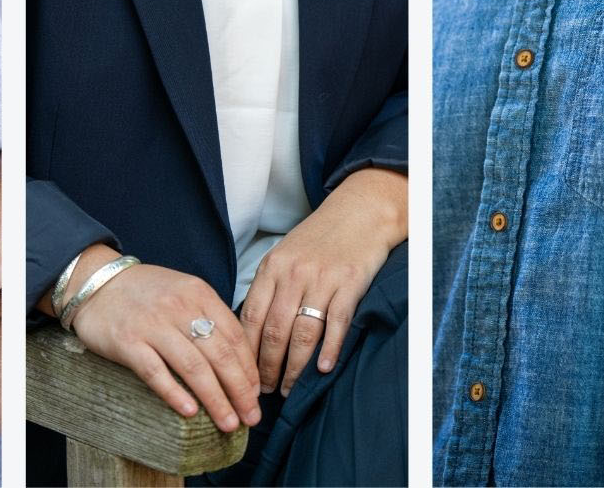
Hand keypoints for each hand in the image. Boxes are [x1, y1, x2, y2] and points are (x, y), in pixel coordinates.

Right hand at [64, 247, 261, 433]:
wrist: (97, 283)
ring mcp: (153, 325)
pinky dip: (175, 394)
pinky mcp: (128, 343)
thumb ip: (209, 317)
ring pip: (193, 367)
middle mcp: (181, 308)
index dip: (249, 368)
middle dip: (240, 390)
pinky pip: (156, 372)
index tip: (256, 394)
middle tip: (251, 416)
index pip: (235, 336)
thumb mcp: (185, 292)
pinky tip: (190, 412)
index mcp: (200, 294)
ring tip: (228, 422)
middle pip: (220, 355)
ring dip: (215, 399)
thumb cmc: (147, 293)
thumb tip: (237, 358)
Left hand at [240, 167, 404, 393]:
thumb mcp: (284, 255)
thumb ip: (268, 287)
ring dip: (295, 367)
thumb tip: (249, 331)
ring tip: (290, 387)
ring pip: (303, 333)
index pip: (250, 317)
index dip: (245, 352)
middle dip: (267, 368)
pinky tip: (324, 369)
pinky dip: (330, 349)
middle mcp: (294, 274)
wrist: (360, 212)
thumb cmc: (319, 238)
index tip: (243, 375)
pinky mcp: (350, 284)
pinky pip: (337, 323)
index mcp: (272, 267)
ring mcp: (323, 279)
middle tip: (264, 391)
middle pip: (274, 331)